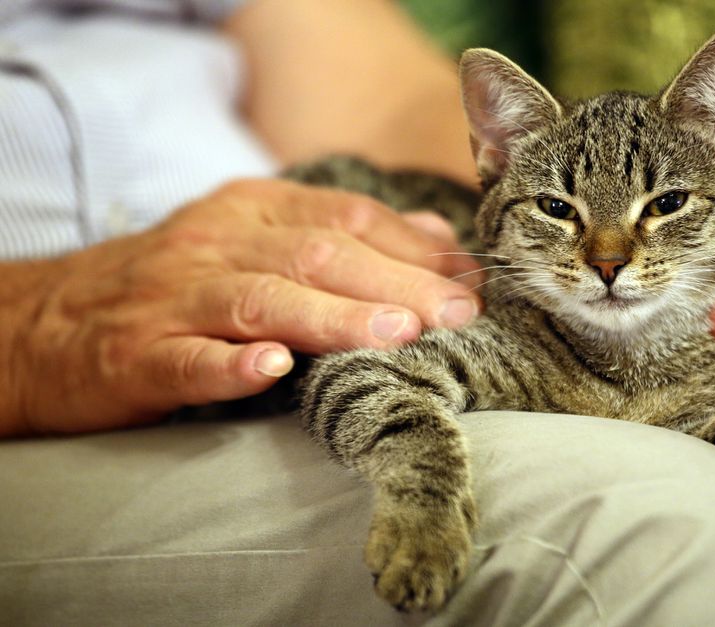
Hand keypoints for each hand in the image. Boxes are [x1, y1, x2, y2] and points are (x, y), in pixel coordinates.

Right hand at [2, 179, 481, 434]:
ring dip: (335, 316)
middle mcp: (217, 243)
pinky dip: (231, 364)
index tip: (472, 280)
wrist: (50, 321)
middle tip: (459, 314)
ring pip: (262, 299)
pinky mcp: (138, 354)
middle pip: (318, 255)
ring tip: (398, 333)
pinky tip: (272, 369)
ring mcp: (174, 298)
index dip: (414, 248)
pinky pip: (188, 358)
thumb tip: (436, 236)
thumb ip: (343, 234)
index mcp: (251, 209)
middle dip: (397, 282)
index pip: (347, 219)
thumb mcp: (256, 239)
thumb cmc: (179, 283)